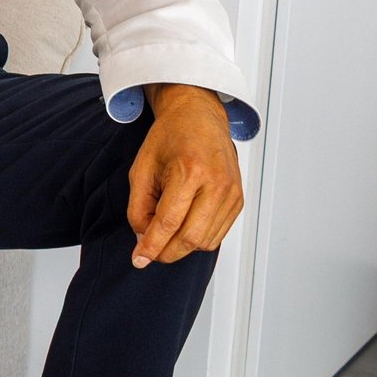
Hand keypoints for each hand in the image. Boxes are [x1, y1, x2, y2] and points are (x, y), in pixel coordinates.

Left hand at [126, 84, 244, 267]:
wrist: (199, 117)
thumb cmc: (169, 138)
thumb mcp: (141, 168)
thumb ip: (138, 206)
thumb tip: (143, 240)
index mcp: (190, 172)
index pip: (169, 222)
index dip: (151, 246)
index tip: (138, 259)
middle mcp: (217, 184)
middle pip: (191, 238)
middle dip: (166, 252)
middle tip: (148, 251)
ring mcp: (232, 194)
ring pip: (205, 241)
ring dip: (181, 246)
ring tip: (163, 230)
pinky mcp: (238, 200)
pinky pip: (216, 234)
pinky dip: (197, 238)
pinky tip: (182, 226)